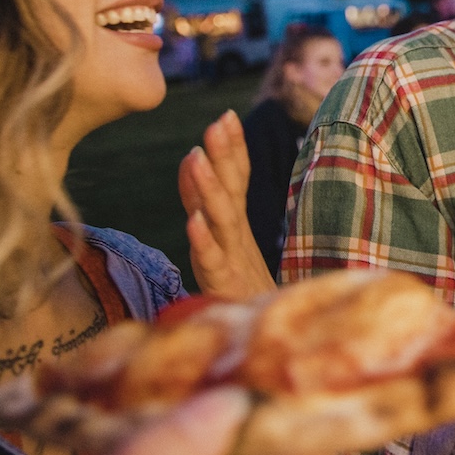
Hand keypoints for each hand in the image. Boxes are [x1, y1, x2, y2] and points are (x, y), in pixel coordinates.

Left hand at [179, 111, 273, 300]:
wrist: (262, 338)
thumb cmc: (241, 292)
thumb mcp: (222, 245)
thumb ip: (207, 208)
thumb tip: (192, 166)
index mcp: (237, 227)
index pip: (238, 180)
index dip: (233, 149)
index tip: (227, 115)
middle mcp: (237, 239)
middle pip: (233, 191)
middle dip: (225, 155)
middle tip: (218, 122)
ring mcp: (233, 262)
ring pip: (222, 220)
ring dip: (210, 188)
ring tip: (197, 158)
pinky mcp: (224, 289)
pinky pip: (212, 262)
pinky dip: (203, 240)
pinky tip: (193, 221)